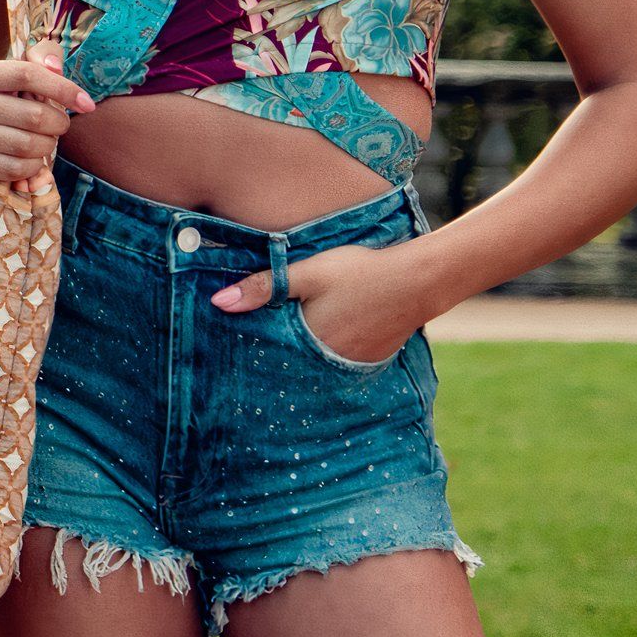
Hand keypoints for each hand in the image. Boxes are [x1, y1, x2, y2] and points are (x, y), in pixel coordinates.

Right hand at [0, 43, 92, 198]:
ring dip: (46, 146)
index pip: (28, 74)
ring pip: (28, 145)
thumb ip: (41, 60)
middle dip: (58, 124)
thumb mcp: (20, 81)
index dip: (63, 88)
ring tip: (43, 143)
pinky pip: (17, 168)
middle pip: (34, 115)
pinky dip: (32, 167)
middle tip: (58, 126)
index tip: (87, 104)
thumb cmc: (7, 108)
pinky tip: (28, 160)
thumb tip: (55, 66)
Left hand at [211, 241, 426, 363]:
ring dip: (298, 356)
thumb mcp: (307, 273)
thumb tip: (218, 303)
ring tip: (280, 345)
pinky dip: (323, 354)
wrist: (418, 280)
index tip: (227, 347)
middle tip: (245, 350)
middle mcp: (329, 363)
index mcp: (308, 344)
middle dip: (270, 356)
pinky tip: (316, 340)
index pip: (267, 354)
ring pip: (313, 364)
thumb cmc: (359, 272)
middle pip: (289, 363)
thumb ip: (264, 287)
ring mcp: (351, 364)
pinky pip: (336, 362)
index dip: (248, 349)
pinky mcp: (369, 359)